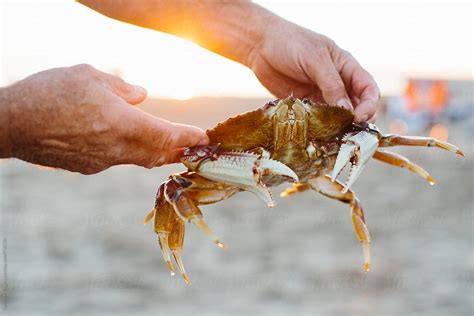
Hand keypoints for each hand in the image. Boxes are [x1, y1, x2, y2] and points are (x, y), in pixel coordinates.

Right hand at [1, 64, 207, 173]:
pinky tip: (125, 142)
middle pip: (157, 154)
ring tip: (169, 146)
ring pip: (138, 159)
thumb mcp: (89, 76)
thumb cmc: (50, 93)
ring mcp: (101, 162)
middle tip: (194, 147)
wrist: (10, 124)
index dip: (188, 138)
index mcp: (122, 124)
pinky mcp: (86, 168)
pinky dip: (128, 152)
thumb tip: (142, 96)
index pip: (167, 135)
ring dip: (156, 152)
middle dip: (178, 150)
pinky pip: (116, 160)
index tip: (205, 138)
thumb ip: (121, 88)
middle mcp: (116, 149)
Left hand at [248, 18, 378, 121]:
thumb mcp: (315, 60)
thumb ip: (332, 84)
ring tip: (333, 136)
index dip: (369, 105)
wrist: (260, 46)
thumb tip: (347, 110)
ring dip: (337, 127)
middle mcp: (337, 83)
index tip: (359, 118)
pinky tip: (315, 132)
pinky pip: (317, 119)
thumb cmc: (291, 43)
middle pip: (356, 106)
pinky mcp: (305, 104)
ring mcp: (321, 95)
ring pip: (337, 116)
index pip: (368, 89)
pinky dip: (319, 127)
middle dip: (356, 120)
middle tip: (348, 132)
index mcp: (346, 67)